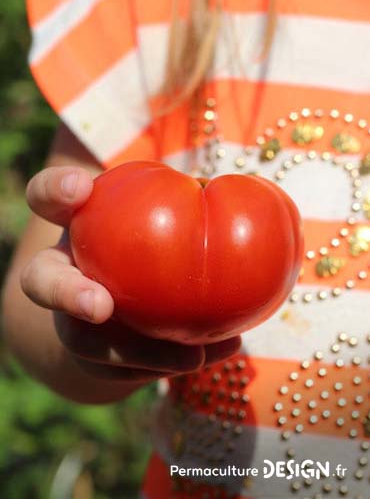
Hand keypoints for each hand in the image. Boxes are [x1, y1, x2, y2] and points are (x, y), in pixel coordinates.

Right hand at [21, 166, 240, 382]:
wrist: (130, 303)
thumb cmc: (153, 243)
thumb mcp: (164, 215)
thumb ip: (190, 203)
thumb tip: (251, 194)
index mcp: (76, 225)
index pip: (47, 197)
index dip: (55, 190)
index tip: (81, 188)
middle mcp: (64, 272)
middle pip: (41, 281)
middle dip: (65, 292)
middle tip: (100, 308)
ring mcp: (73, 320)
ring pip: (85, 342)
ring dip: (136, 351)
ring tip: (192, 357)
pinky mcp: (95, 360)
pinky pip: (126, 370)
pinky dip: (173, 364)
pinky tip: (219, 352)